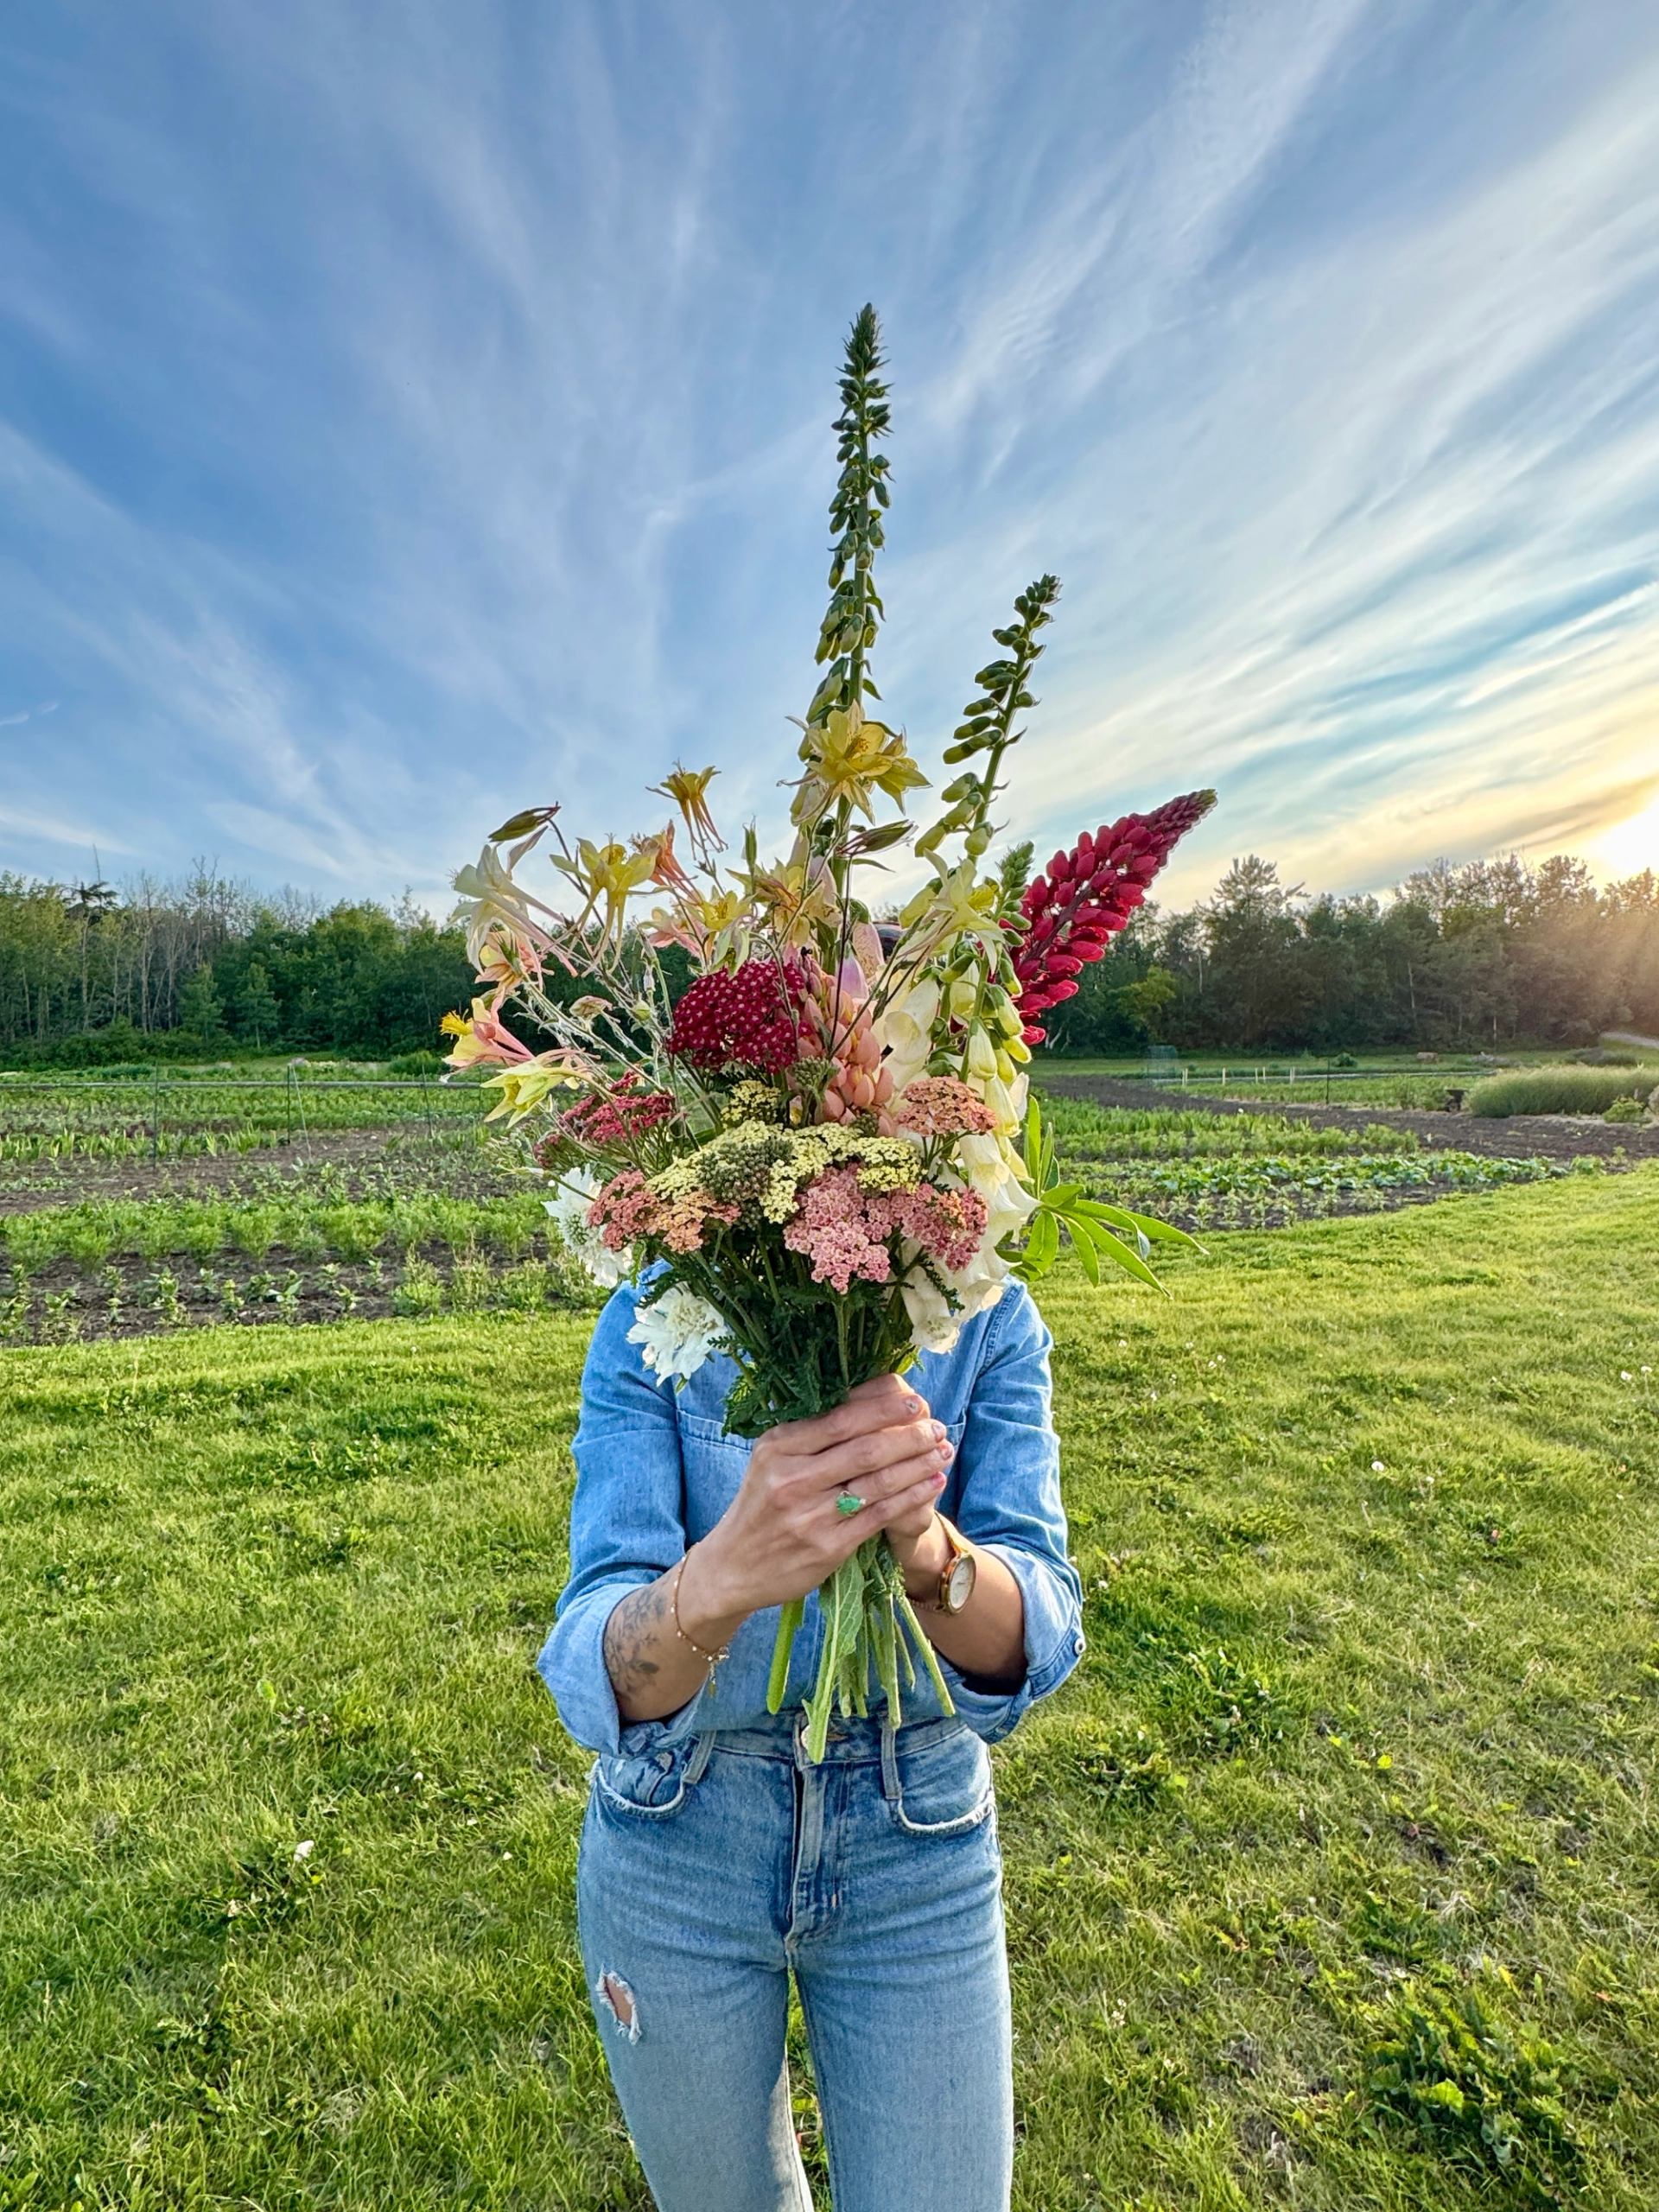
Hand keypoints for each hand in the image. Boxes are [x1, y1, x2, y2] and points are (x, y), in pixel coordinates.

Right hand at [693, 1374, 954, 1619]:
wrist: (733, 1567)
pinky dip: (912, 1496)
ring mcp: (810, 1515)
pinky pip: (880, 1515)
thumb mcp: (771, 1460)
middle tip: (937, 1426)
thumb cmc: (762, 1504)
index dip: (883, 1409)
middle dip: (909, 1435)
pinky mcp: (827, 1547)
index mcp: (778, 1446)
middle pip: (865, 1449)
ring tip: (943, 1451)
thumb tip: (868, 1397)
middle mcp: (791, 1478)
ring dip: (918, 1464)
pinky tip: (932, 1483)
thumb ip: (811, 1433)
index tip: (914, 1400)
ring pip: (878, 1482)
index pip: (840, 1419)